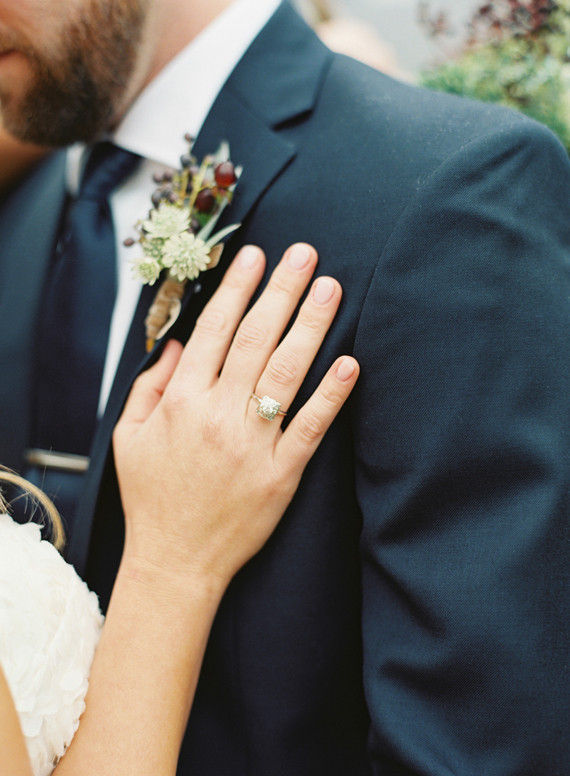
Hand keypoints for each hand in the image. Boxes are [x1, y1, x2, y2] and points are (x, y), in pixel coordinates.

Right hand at [113, 243, 358, 592]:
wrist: (175, 561)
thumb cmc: (151, 497)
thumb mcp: (129, 437)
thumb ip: (150, 386)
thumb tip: (176, 344)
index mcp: (181, 402)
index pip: (214, 331)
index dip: (236, 289)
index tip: (254, 255)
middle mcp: (218, 415)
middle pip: (256, 339)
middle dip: (281, 290)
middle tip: (304, 254)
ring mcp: (253, 443)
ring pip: (287, 372)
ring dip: (311, 326)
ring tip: (330, 289)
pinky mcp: (282, 473)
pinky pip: (311, 425)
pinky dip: (332, 393)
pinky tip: (350, 362)